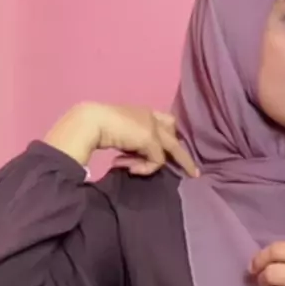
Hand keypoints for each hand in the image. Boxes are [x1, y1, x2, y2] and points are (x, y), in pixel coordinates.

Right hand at [44, 102, 198, 177]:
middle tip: (194, 173)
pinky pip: (157, 160)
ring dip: (155, 165)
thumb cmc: (96, 128)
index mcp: (141, 113)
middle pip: (174, 133)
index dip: (167, 136)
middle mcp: (150, 116)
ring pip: (172, 149)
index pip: (163, 122)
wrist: (90, 122)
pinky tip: (128, 167)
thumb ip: (131, 146)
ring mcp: (152, 126)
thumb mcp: (118, 137)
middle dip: (184, 156)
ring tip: (134, 171)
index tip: (168, 154)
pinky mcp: (151, 138)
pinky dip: (145, 168)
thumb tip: (133, 162)